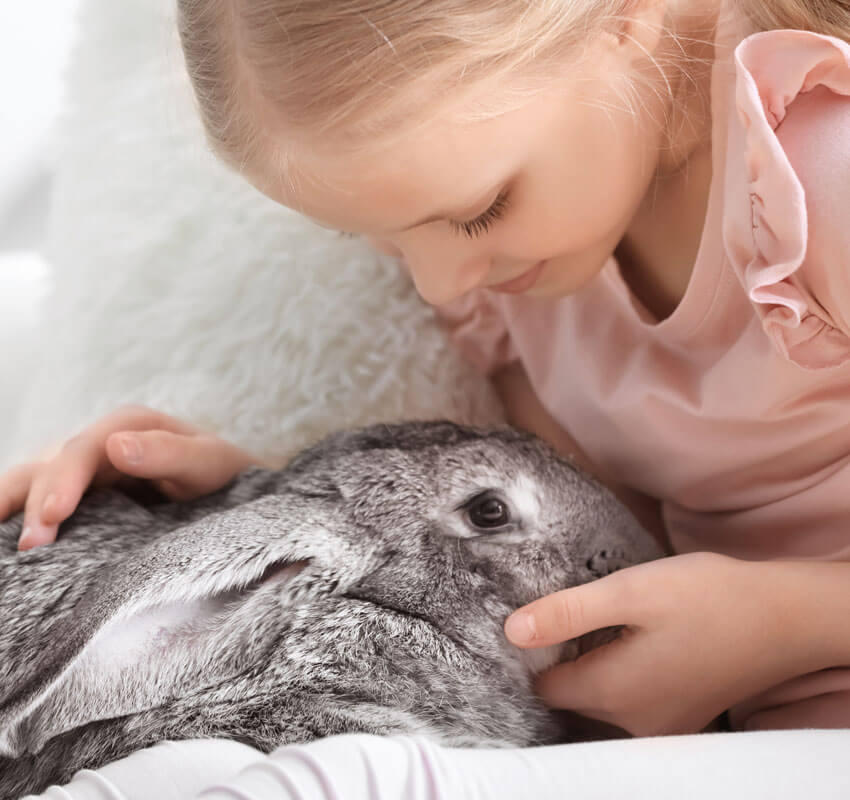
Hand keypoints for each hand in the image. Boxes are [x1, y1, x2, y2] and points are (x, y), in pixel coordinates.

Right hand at [0, 404, 267, 550]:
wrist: (233, 491)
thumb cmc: (223, 473)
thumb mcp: (209, 460)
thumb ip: (169, 452)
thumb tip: (116, 445)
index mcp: (128, 427)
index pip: (83, 449)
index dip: (62, 480)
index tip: (52, 516)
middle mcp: (98, 444)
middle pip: (50, 467)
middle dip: (34, 504)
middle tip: (30, 548)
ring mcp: (85, 472)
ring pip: (31, 481)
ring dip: (12, 509)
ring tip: (9, 548)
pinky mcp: (80, 499)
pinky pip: (40, 505)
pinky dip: (18, 519)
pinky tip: (8, 543)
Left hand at [504, 552, 824, 736]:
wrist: (785, 617)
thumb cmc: (707, 597)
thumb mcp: (630, 591)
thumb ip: (568, 613)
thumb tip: (512, 632)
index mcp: (614, 692)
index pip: (544, 688)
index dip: (531, 653)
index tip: (539, 616)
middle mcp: (633, 721)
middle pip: (570, 697)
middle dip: (562, 658)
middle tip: (573, 611)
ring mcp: (661, 723)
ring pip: (600, 699)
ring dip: (592, 664)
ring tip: (604, 621)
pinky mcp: (682, 714)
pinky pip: (631, 701)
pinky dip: (621, 673)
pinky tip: (636, 638)